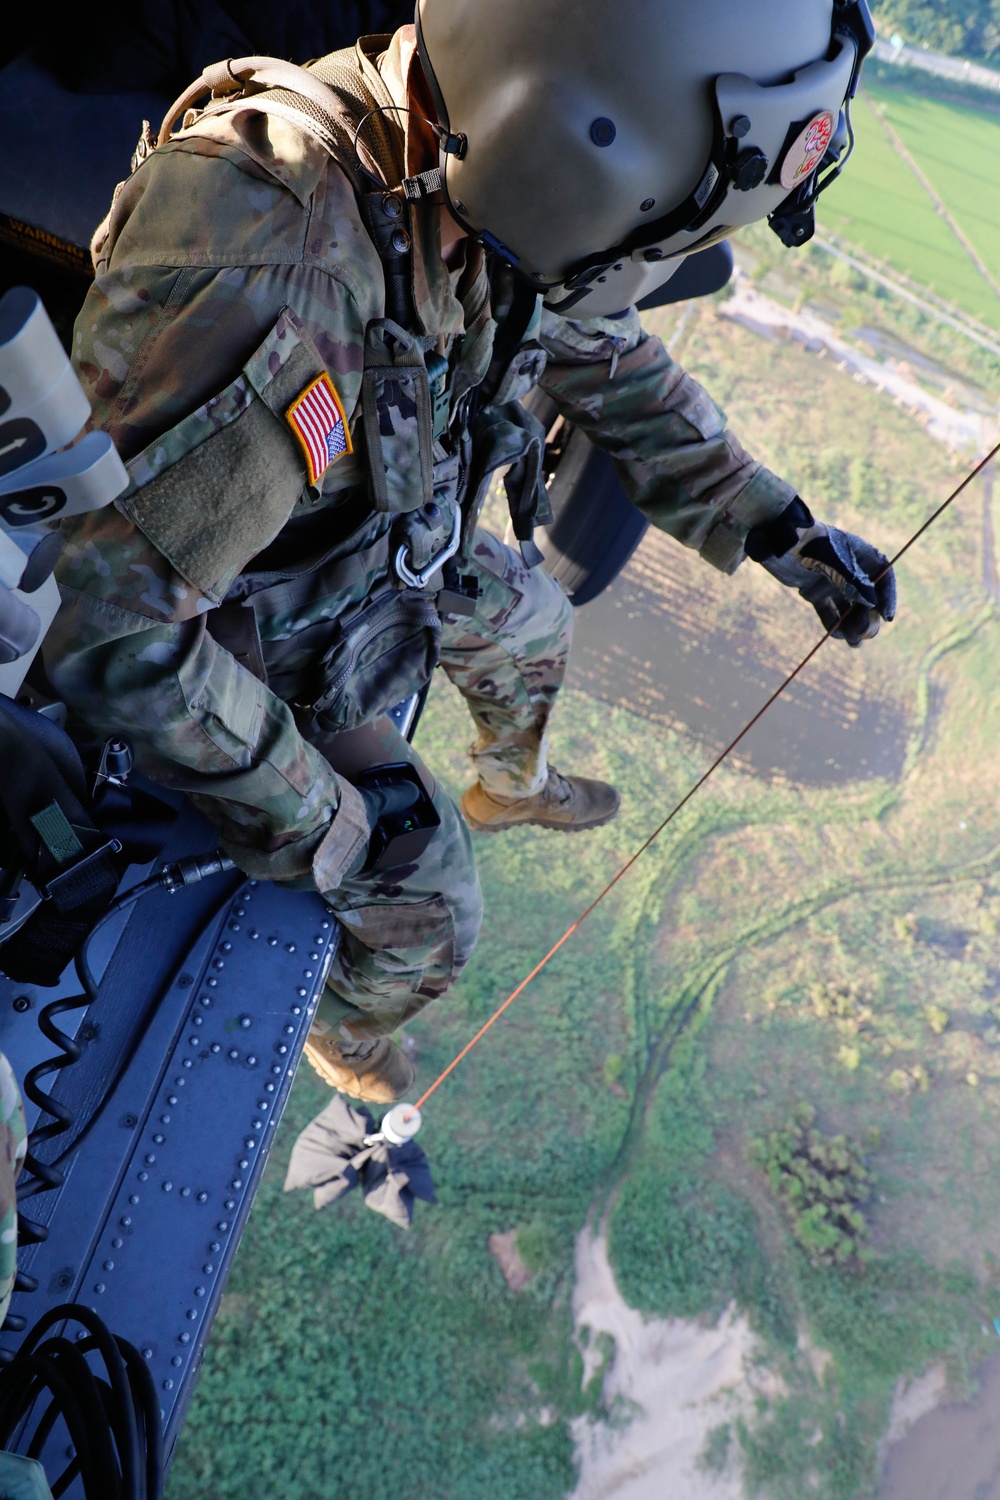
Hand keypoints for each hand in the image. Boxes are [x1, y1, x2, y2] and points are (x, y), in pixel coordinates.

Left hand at [746, 499, 895, 646]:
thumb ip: (852, 582)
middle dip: (868, 617)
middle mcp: (849, 569)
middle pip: (867, 597)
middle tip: (864, 633)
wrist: (776, 538)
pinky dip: (833, 623)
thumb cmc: (808, 543)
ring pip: (848, 608)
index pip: (884, 576)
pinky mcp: (814, 592)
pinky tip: (836, 634)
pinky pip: (829, 611)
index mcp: (860, 554)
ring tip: (854, 642)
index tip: (887, 617)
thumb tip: (872, 605)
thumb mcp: (833, 560)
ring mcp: (831, 581)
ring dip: (852, 625)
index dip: (888, 597)